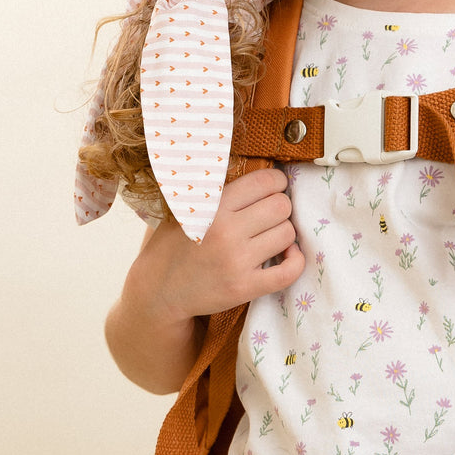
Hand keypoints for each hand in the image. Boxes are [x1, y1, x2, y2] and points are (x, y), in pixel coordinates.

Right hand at [133, 167, 304, 320]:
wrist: (159, 289)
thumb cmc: (174, 244)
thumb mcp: (185, 206)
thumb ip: (216, 188)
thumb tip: (251, 165)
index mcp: (212, 206)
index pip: (264, 182)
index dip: (276, 182)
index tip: (273, 188)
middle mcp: (226, 231)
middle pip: (281, 206)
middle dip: (280, 207)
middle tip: (269, 215)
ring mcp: (236, 261)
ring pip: (288, 233)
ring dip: (284, 233)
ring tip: (269, 236)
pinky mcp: (244, 287)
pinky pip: (289, 271)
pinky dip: (295, 261)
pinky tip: (287, 255)